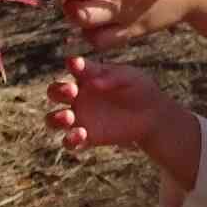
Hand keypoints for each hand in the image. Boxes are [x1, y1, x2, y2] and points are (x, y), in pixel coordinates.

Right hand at [45, 56, 175, 152]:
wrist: (152, 115)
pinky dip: (70, 140)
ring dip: (55, 118)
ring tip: (68, 116)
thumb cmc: (138, 89)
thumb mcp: (129, 77)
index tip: (76, 64)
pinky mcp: (87, 138)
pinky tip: (82, 134)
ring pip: (53, 120)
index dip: (72, 65)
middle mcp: (78, 97)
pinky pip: (70, 142)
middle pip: (54, 93)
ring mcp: (80, 118)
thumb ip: (110, 77)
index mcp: (86, 77)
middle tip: (72, 90)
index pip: (72, 69)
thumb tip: (92, 83)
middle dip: (57, 91)